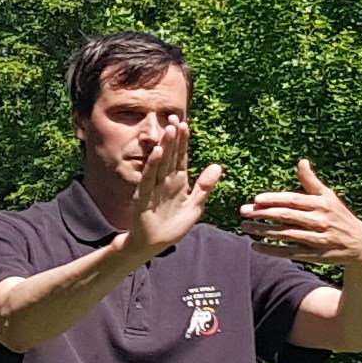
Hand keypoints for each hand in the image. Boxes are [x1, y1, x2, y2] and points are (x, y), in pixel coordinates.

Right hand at [125, 126, 223, 265]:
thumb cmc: (173, 226)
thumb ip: (205, 187)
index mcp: (178, 181)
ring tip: (169, 129)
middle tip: (174, 118)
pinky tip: (159, 152)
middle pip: (171, 155)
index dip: (183, 142)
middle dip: (173, 137)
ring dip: (165, 146)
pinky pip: (149, 177)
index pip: (181, 157)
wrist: (153, 244)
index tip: (185, 124)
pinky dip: (153, 165)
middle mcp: (165, 180)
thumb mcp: (195, 207)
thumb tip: (218, 166)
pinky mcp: (143, 195)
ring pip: (160, 162)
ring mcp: (154, 186)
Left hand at [240, 160, 361, 274]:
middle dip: (263, 214)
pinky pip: (289, 252)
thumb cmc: (339, 215)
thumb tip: (301, 161)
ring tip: (245, 226)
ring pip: (285, 235)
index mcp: (321, 204)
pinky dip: (271, 250)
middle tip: (243, 211)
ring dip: (263, 231)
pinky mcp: (314, 256)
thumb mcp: (328, 196)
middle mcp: (319, 221)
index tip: (256, 199)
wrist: (359, 244)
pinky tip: (256, 246)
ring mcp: (317, 239)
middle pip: (287, 217)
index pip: (293, 200)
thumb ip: (311, 181)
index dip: (275, 199)